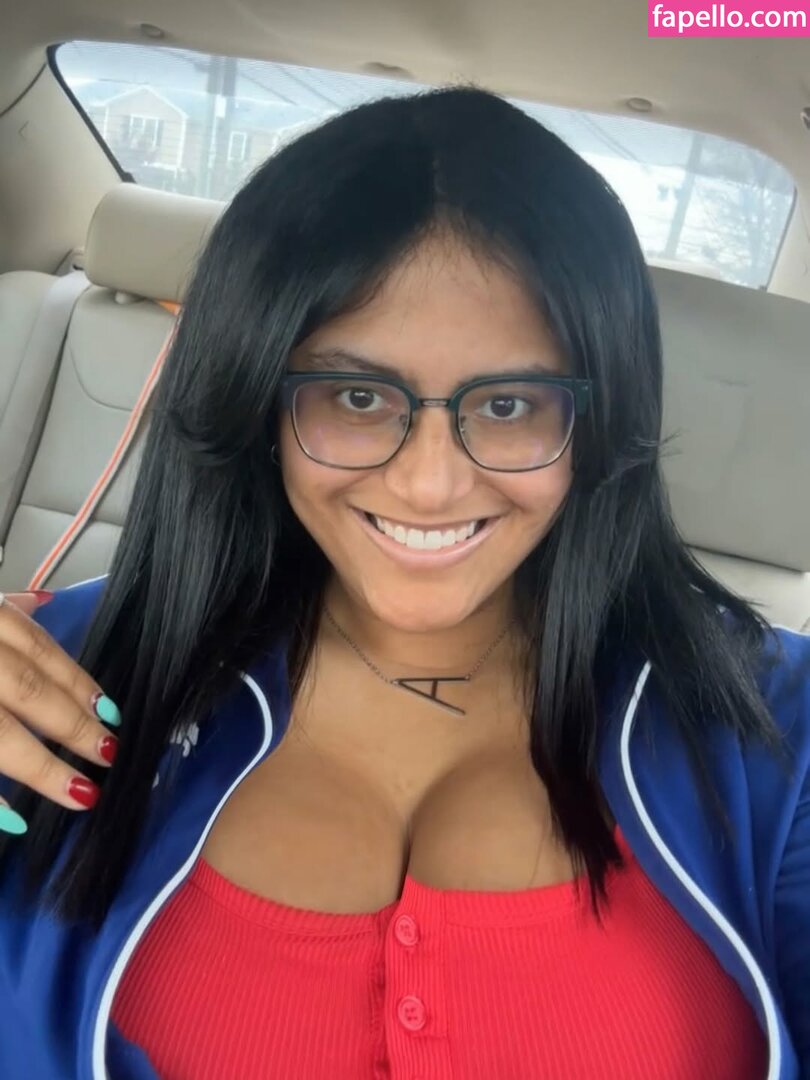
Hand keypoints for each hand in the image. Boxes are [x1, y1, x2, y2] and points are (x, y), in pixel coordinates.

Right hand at [0, 592, 120, 835]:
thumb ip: (1, 608)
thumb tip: (44, 604)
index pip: (40, 652)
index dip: (80, 684)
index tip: (113, 715)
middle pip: (26, 691)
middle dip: (72, 727)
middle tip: (109, 757)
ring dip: (38, 767)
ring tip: (77, 793)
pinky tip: (12, 820)